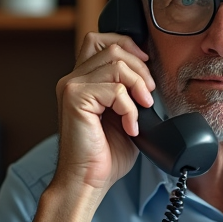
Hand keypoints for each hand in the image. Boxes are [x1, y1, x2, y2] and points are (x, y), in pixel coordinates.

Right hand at [52, 31, 156, 193]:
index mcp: (82, 81)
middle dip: (140, 69)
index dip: (127, 45)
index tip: (146, 66)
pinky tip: (130, 127)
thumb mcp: (124, 116)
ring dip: (138, 87)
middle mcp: (72, 80)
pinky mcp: (74, 99)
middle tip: (149, 95)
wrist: (87, 181)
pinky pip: (115, 90)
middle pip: (112, 49)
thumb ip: (130, 93)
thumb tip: (151, 79)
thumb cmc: (105, 155)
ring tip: (142, 110)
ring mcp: (71, 87)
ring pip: (116, 65)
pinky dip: (130, 109)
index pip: (99, 40)